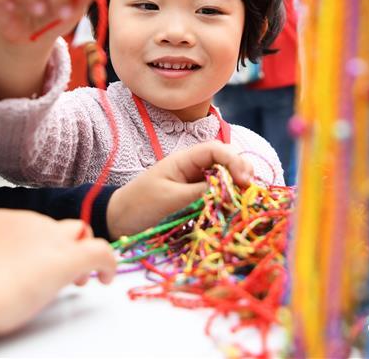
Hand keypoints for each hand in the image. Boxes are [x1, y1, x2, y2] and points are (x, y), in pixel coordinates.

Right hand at [0, 209, 115, 357]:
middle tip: (64, 278)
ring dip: (85, 257)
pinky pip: (102, 252)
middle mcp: (30, 222)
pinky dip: (108, 264)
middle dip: (65, 249)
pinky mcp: (69, 259)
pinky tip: (106, 279)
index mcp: (3, 222)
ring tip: (81, 282)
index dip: (40, 247)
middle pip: (61, 228)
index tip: (36, 268)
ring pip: (82, 236)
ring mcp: (51, 238)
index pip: (33, 226)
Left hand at [105, 141, 252, 239]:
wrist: (119, 219)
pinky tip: (232, 207)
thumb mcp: (171, 199)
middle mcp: (192, 167)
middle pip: (225, 162)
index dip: (234, 160)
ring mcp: (193, 182)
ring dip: (236, 186)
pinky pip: (216, 193)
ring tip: (244, 200)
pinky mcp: (194, 197)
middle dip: (240, 172)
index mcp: (183, 159)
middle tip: (250, 191)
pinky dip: (227, 199)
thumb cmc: (140, 205)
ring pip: (223, 178)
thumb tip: (230, 190)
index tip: (245, 180)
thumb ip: (200, 192)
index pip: (216, 150)